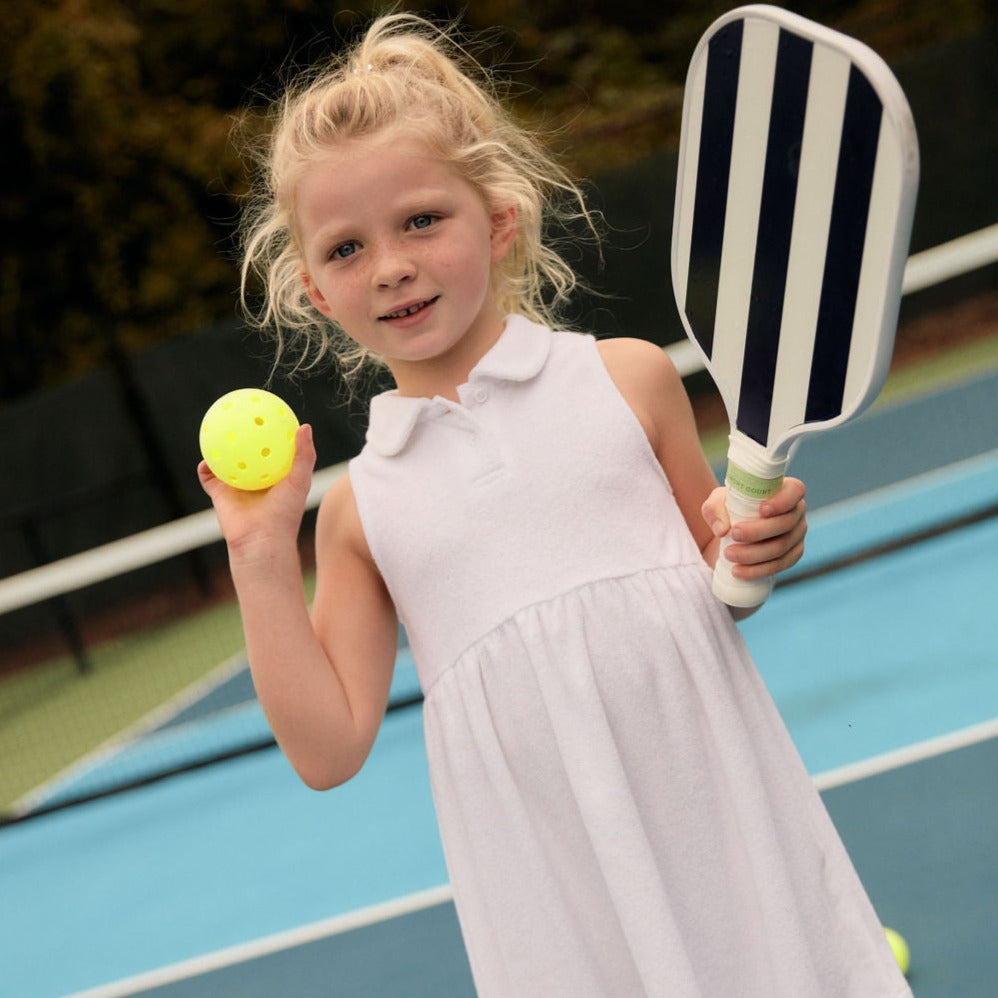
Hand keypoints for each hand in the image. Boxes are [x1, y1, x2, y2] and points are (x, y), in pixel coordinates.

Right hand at [198, 424, 316, 560]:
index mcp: (275, 474)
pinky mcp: (220, 494)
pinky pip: (208, 476)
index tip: (272, 413)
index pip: (273, 448)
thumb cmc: (285, 513)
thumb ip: (304, 455)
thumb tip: (305, 426)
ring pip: (225, 461)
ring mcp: (236, 486)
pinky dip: (205, 466)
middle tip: (242, 414)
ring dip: (219, 446)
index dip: (272, 433)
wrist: (261, 540)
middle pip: (248, 452)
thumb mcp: (300, 481)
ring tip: (215, 426)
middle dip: (244, 435)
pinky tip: (206, 455)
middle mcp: (255, 478)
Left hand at [702, 477, 806, 580]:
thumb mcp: (716, 504)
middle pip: (785, 523)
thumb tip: (722, 530)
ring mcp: (797, 535)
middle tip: (733, 534)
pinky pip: (781, 565)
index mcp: (784, 491)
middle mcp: (796, 512)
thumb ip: (714, 509)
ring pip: (781, 547)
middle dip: (758, 531)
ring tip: (728, 554)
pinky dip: (758, 570)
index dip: (782, 501)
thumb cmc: (728, 510)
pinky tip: (738, 571)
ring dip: (754, 554)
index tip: (762, 510)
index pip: (795, 490)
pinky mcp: (792, 555)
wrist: (731, 535)